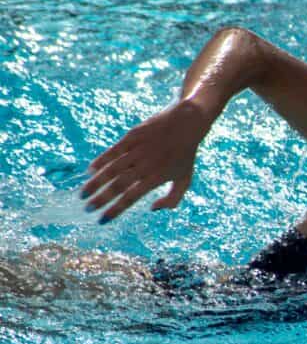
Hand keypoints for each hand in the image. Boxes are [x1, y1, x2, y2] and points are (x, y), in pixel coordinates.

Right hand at [81, 99, 212, 222]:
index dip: (115, 210)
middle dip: (101, 199)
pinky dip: (100, 161)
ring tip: (84, 194)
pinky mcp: (132, 137)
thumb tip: (152, 209)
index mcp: (157, 178)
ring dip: (95, 183)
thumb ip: (173, 199)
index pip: (131, 197)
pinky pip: (113, 151)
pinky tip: (89, 171)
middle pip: (118, 185)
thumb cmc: (185, 155)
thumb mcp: (185, 180)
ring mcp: (137, 150)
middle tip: (87, 209)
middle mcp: (145, 165)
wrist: (186, 123)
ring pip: (111, 169)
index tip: (102, 220)